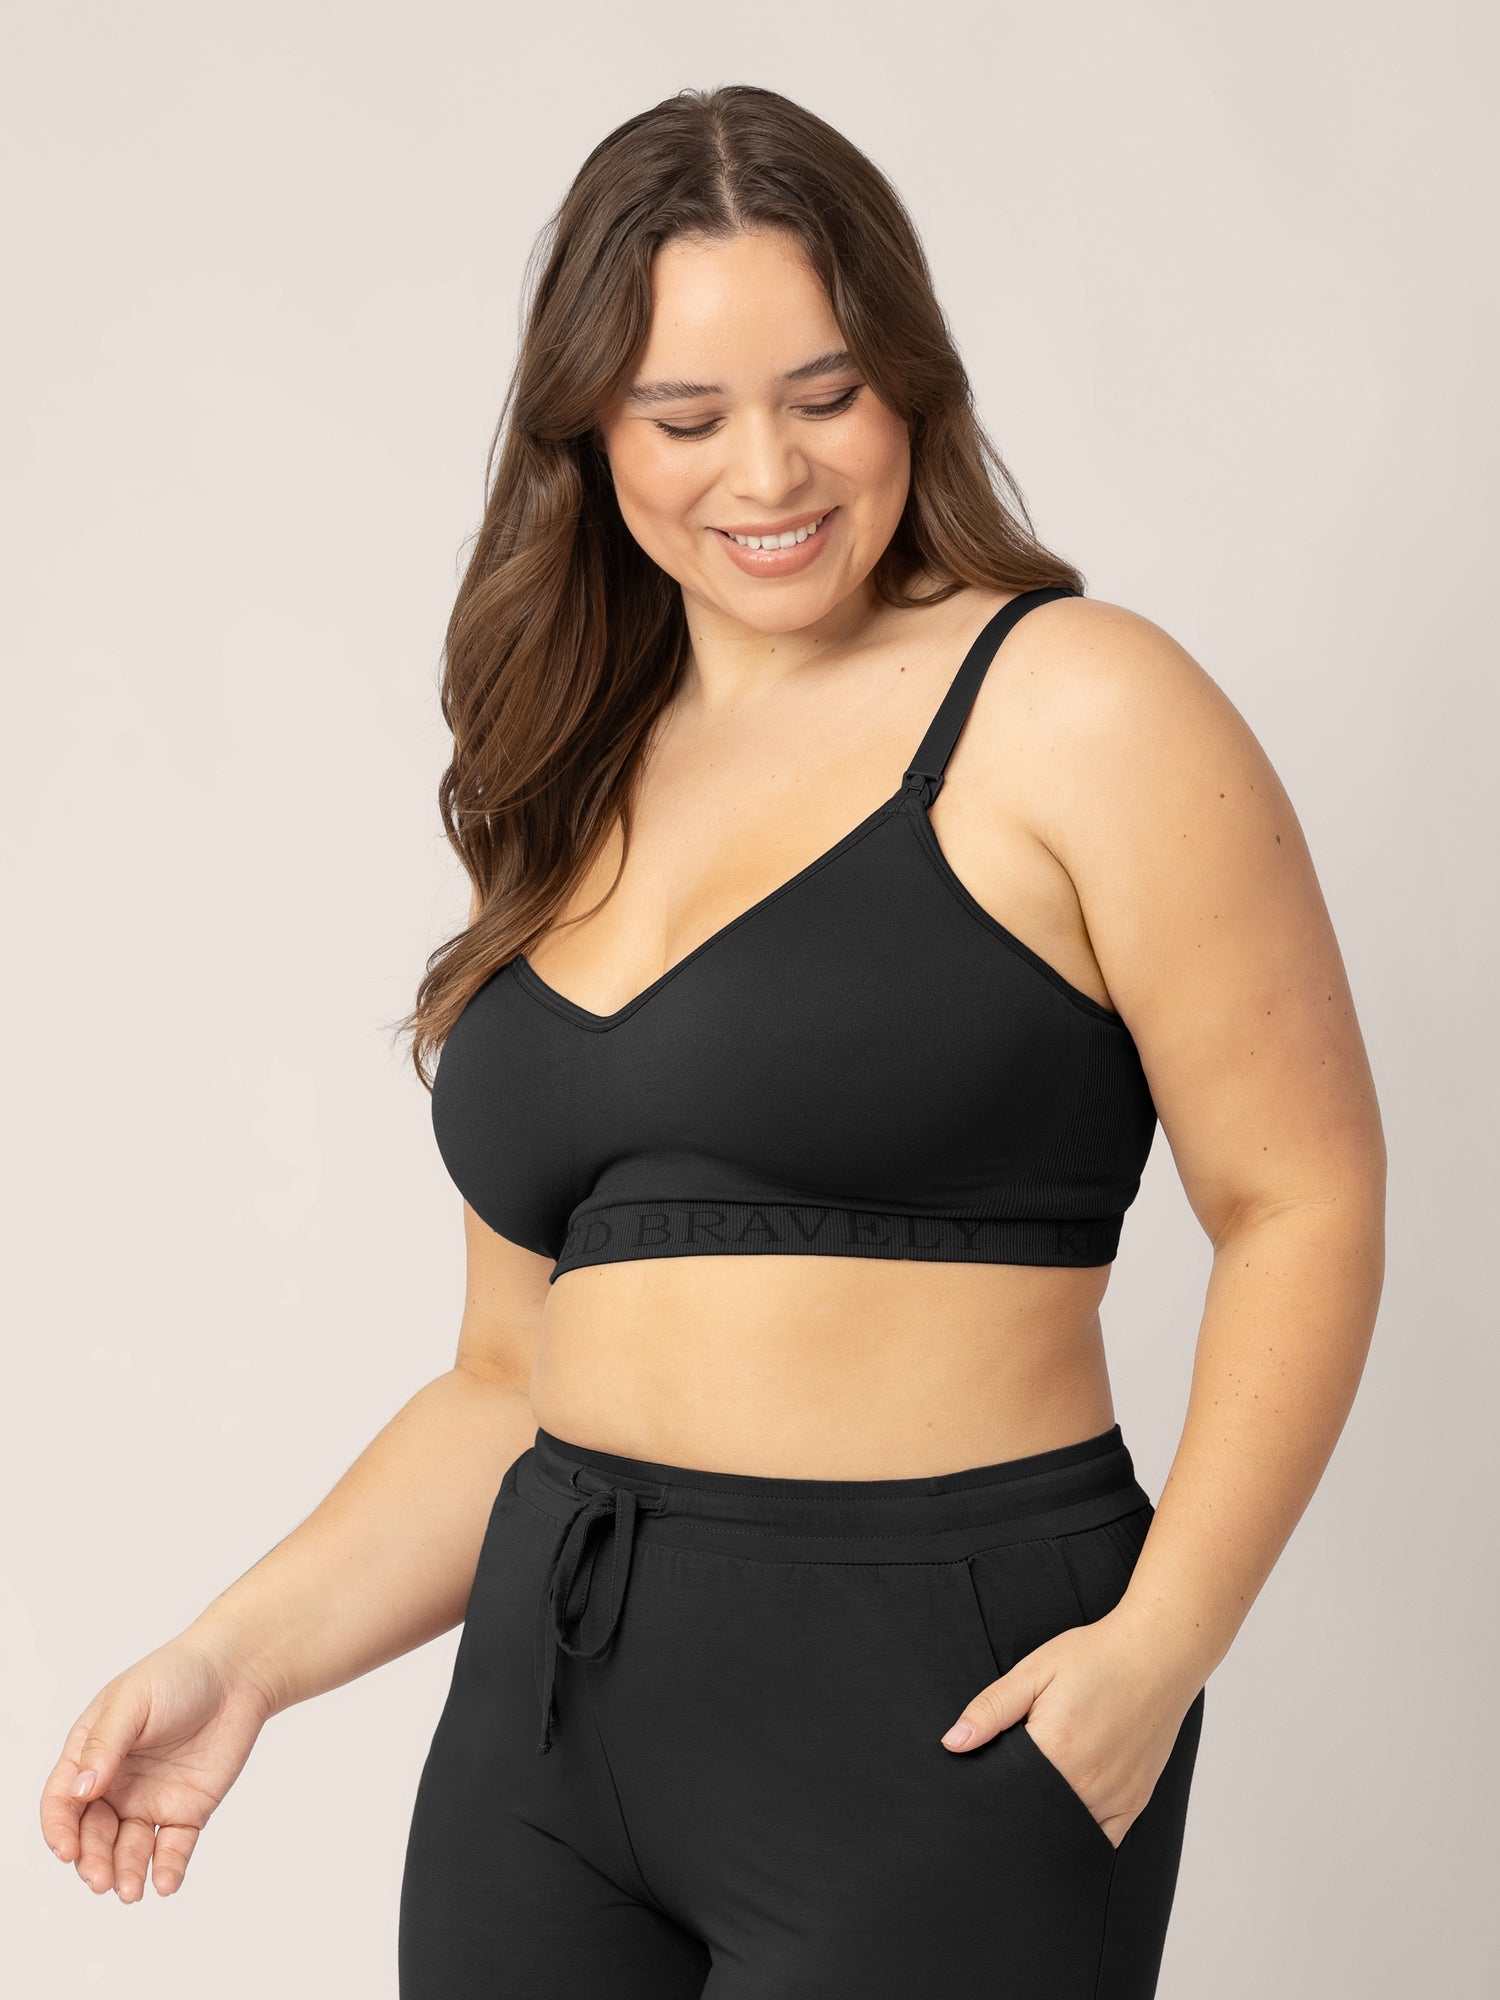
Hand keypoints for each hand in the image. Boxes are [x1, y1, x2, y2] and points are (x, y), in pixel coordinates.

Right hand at [39, 1628, 279, 1900]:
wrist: (237, 1673)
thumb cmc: (177, 1675)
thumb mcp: (132, 1702)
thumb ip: (104, 1746)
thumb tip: (80, 1791)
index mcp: (93, 1756)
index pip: (63, 1801)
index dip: (59, 1829)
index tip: (67, 1850)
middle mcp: (117, 1786)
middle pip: (93, 1835)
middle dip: (92, 1861)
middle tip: (100, 1879)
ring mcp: (151, 1801)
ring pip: (129, 1850)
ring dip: (125, 1873)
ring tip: (130, 1891)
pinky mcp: (188, 1811)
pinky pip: (173, 1849)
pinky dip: (168, 1869)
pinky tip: (166, 1883)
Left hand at [938, 1603, 1203, 1848]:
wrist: (1156, 1653)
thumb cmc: (1094, 1657)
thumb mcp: (1034, 1671)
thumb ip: (992, 1709)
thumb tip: (953, 1742)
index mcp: (1055, 1750)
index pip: (1006, 1795)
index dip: (988, 1797)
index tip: (976, 1793)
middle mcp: (1087, 1782)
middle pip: (1036, 1819)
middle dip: (1015, 1814)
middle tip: (1003, 1798)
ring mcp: (1115, 1797)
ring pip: (1068, 1833)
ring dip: (1047, 1826)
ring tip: (1031, 1806)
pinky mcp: (1135, 1801)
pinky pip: (1104, 1839)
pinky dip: (1081, 1834)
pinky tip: (1065, 1820)